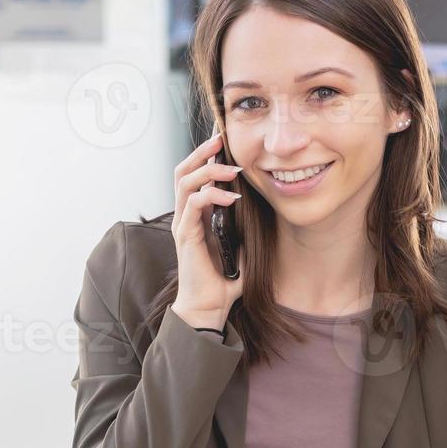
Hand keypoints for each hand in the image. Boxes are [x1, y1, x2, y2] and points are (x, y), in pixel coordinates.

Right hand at [169, 129, 244, 330]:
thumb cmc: (222, 282)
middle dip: (200, 151)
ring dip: (207, 169)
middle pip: (182, 171)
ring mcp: (182, 225)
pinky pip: (193, 205)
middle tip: (220, 138)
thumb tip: (264, 218)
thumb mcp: (242, 249)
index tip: (224, 141)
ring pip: (184, 182)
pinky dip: (211, 195)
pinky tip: (231, 197)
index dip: (205, 156)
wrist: (208, 309)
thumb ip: (247, 232)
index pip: (193, 176)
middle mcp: (184, 216)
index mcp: (195, 216)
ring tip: (231, 167)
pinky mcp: (185, 236)